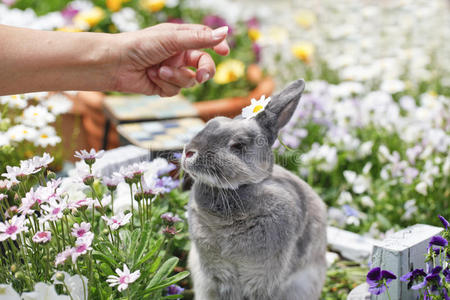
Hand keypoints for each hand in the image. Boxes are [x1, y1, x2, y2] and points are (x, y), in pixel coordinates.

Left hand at [109, 23, 229, 95]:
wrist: (115, 64)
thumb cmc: (139, 45)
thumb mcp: (172, 39)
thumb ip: (199, 39)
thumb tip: (225, 33)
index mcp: (180, 39)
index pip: (205, 41)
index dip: (216, 45)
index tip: (225, 51)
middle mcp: (178, 55)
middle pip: (203, 65)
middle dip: (204, 71)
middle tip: (202, 76)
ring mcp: (171, 71)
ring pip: (189, 81)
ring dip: (175, 77)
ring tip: (159, 71)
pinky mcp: (163, 86)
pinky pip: (175, 90)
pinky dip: (165, 85)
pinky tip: (151, 77)